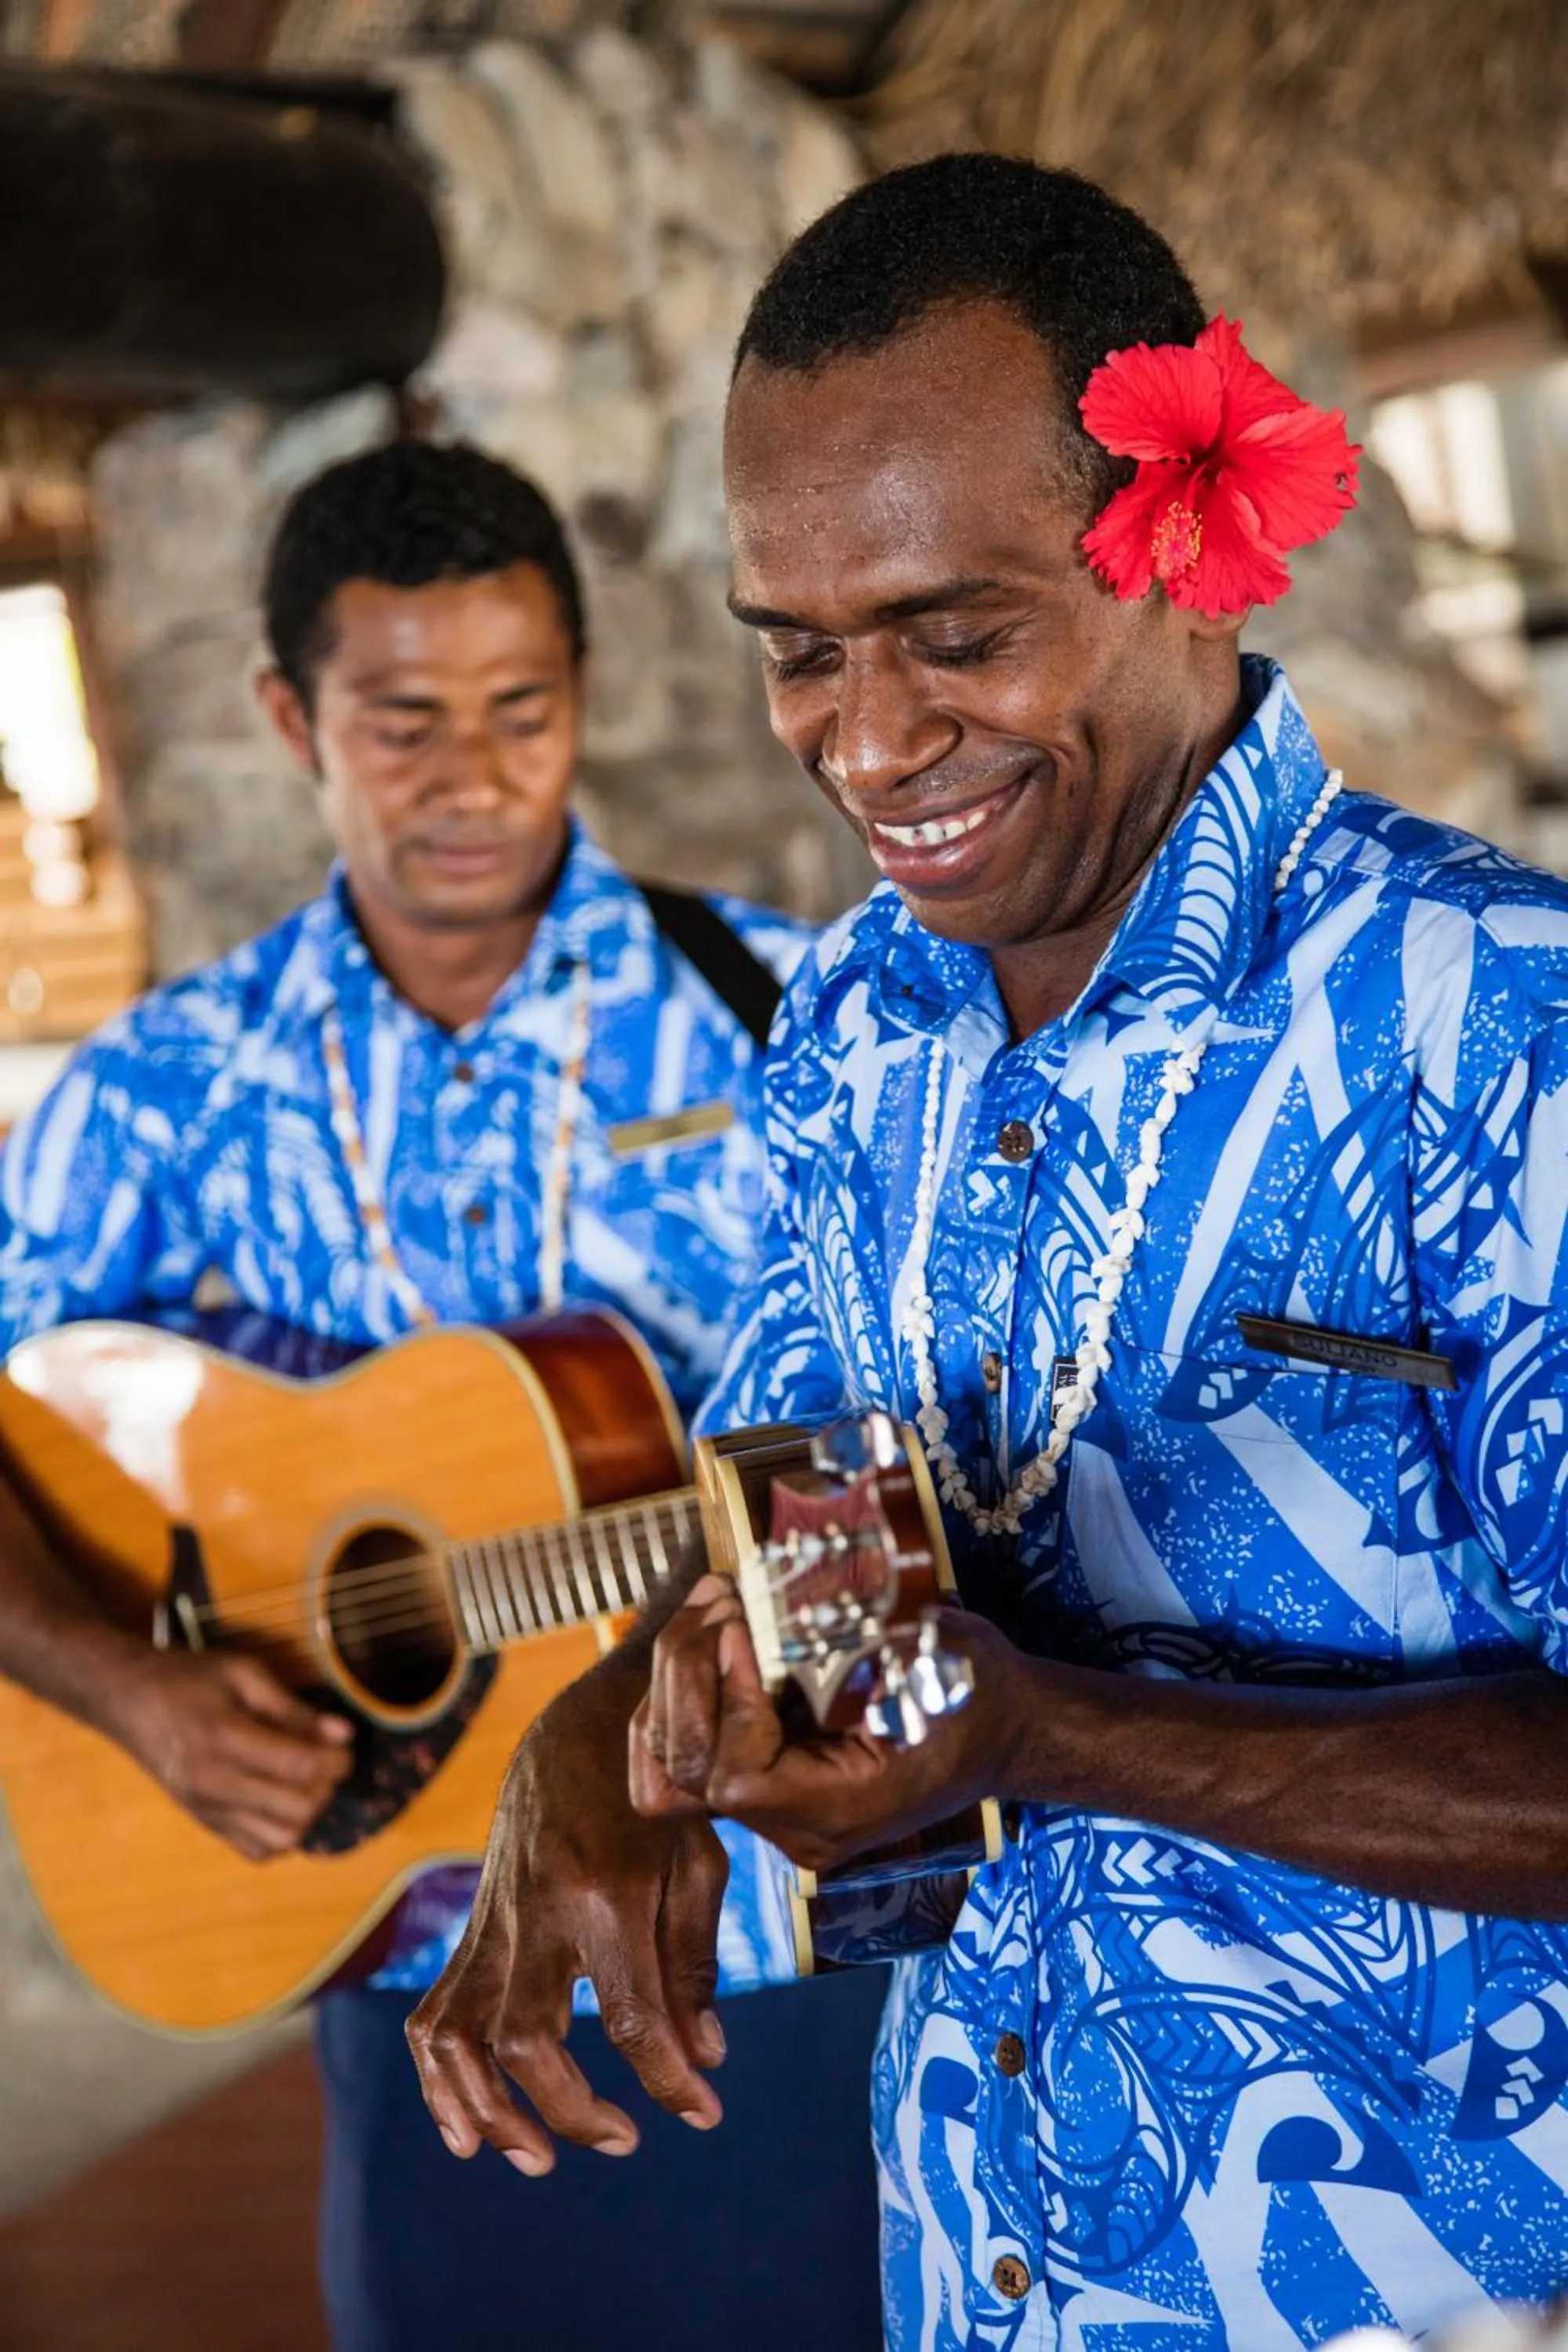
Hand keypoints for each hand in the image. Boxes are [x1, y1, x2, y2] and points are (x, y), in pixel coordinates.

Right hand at [112, 1648, 353, 1860]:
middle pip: (297, 1809)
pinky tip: (282, 1801)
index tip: (344, 1742)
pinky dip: (281, 1834)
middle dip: (327, 1786)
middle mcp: (214, 1784)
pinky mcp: (204, 1824)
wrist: (129, 1701)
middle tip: (328, 1759)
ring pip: (281, 1839)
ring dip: (308, 1814)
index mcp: (225, 1738)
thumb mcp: (244, 1673)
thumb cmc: (189, 1678)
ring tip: (306, 1781)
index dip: (338, 1759)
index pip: (301, 1767)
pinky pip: (257, 1851)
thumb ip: (294, 1707)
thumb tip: (344, 1734)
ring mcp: (207, 1810)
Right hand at [407, 1659, 729, 2177]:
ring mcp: (494, 1921)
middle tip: (623, 2141)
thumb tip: (702, 2059)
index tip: (703, 2114)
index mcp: (606, 1893)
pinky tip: (466, 2129)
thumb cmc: (654, 1796)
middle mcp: (538, 1912)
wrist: (579, 1729)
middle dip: (571, 2110)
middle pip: (528, 2040)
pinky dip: (439, 2078)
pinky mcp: (472, 1927)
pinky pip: (435, 2012)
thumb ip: (693, 1964)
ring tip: (532, 2157)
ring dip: (487, 2109)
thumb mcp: (697, 1865)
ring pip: (459, 2034)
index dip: (669, 2082)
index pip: (633, 2018)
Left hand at [630, 1575, 1018, 1871]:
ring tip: (712, 1607)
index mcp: (842, 1809)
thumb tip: (786, 1602)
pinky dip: (679, 1695)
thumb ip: (868, 1637)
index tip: (745, 1627)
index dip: (728, 1697)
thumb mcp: (940, 1654)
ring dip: (676, 1677)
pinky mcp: (766, 1783)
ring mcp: (776, 1813)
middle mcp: (797, 1828)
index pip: (737, 1776)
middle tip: (722, 1602)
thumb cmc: (978, 1690)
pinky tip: (708, 1637)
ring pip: (670, 1764)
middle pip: (689, 1771)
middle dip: (688, 1673)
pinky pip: (687, 1754)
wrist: (1003, 1730)